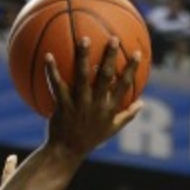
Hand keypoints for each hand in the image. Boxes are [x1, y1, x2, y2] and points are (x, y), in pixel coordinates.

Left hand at [44, 36, 143, 158]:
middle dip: (110, 56)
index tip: (136, 53)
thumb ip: (127, 115)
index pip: (124, 85)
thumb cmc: (90, 139)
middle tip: (112, 38)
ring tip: (83, 39)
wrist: (67, 151)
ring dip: (82, 57)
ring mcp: (79, 104)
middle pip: (105, 76)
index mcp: (109, 108)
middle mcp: (96, 104)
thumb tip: (142, 103)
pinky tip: (48, 55)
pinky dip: (52, 71)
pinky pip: (57, 85)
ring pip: (82, 77)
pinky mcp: (63, 105)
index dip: (131, 69)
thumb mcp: (112, 129)